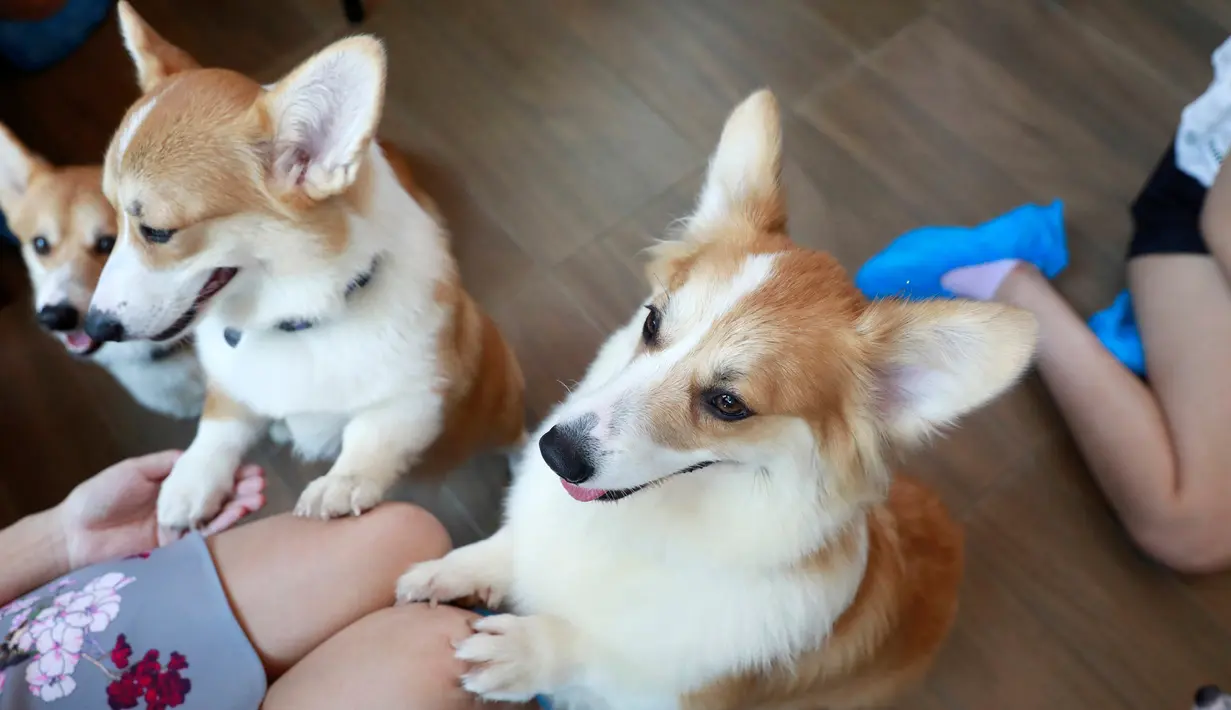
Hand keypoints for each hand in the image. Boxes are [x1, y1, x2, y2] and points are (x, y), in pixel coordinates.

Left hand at [56, 450, 264, 568]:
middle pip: (218, 498)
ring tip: (259, 498)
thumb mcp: (134, 469)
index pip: (209, 478)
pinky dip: (222, 527)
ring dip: (239, 508)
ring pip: (216, 518)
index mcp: (172, 487)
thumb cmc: (99, 496)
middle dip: (242, 490)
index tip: (252, 467)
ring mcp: (179, 531)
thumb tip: (197, 454)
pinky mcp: (174, 551)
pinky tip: (238, 515)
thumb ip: (167, 463)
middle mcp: (181, 508)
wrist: (73, 534)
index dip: (231, 472)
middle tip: (262, 484)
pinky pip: (203, 539)